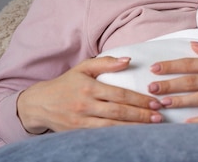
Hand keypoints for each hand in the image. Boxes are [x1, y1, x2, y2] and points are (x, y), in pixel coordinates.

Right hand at [17, 56, 162, 133]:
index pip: (119, 95)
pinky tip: (131, 135)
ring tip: (151, 127)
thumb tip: (128, 60)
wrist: (38, 104)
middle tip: (159, 116)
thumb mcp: (83, 68)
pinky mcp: (77, 133)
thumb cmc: (65, 84)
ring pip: (112, 127)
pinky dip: (118, 136)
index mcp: (89, 87)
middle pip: (119, 112)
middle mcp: (85, 105)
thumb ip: (106, 62)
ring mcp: (81, 121)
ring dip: (133, 127)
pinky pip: (102, 136)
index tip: (155, 102)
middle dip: (141, 115)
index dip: (139, 100)